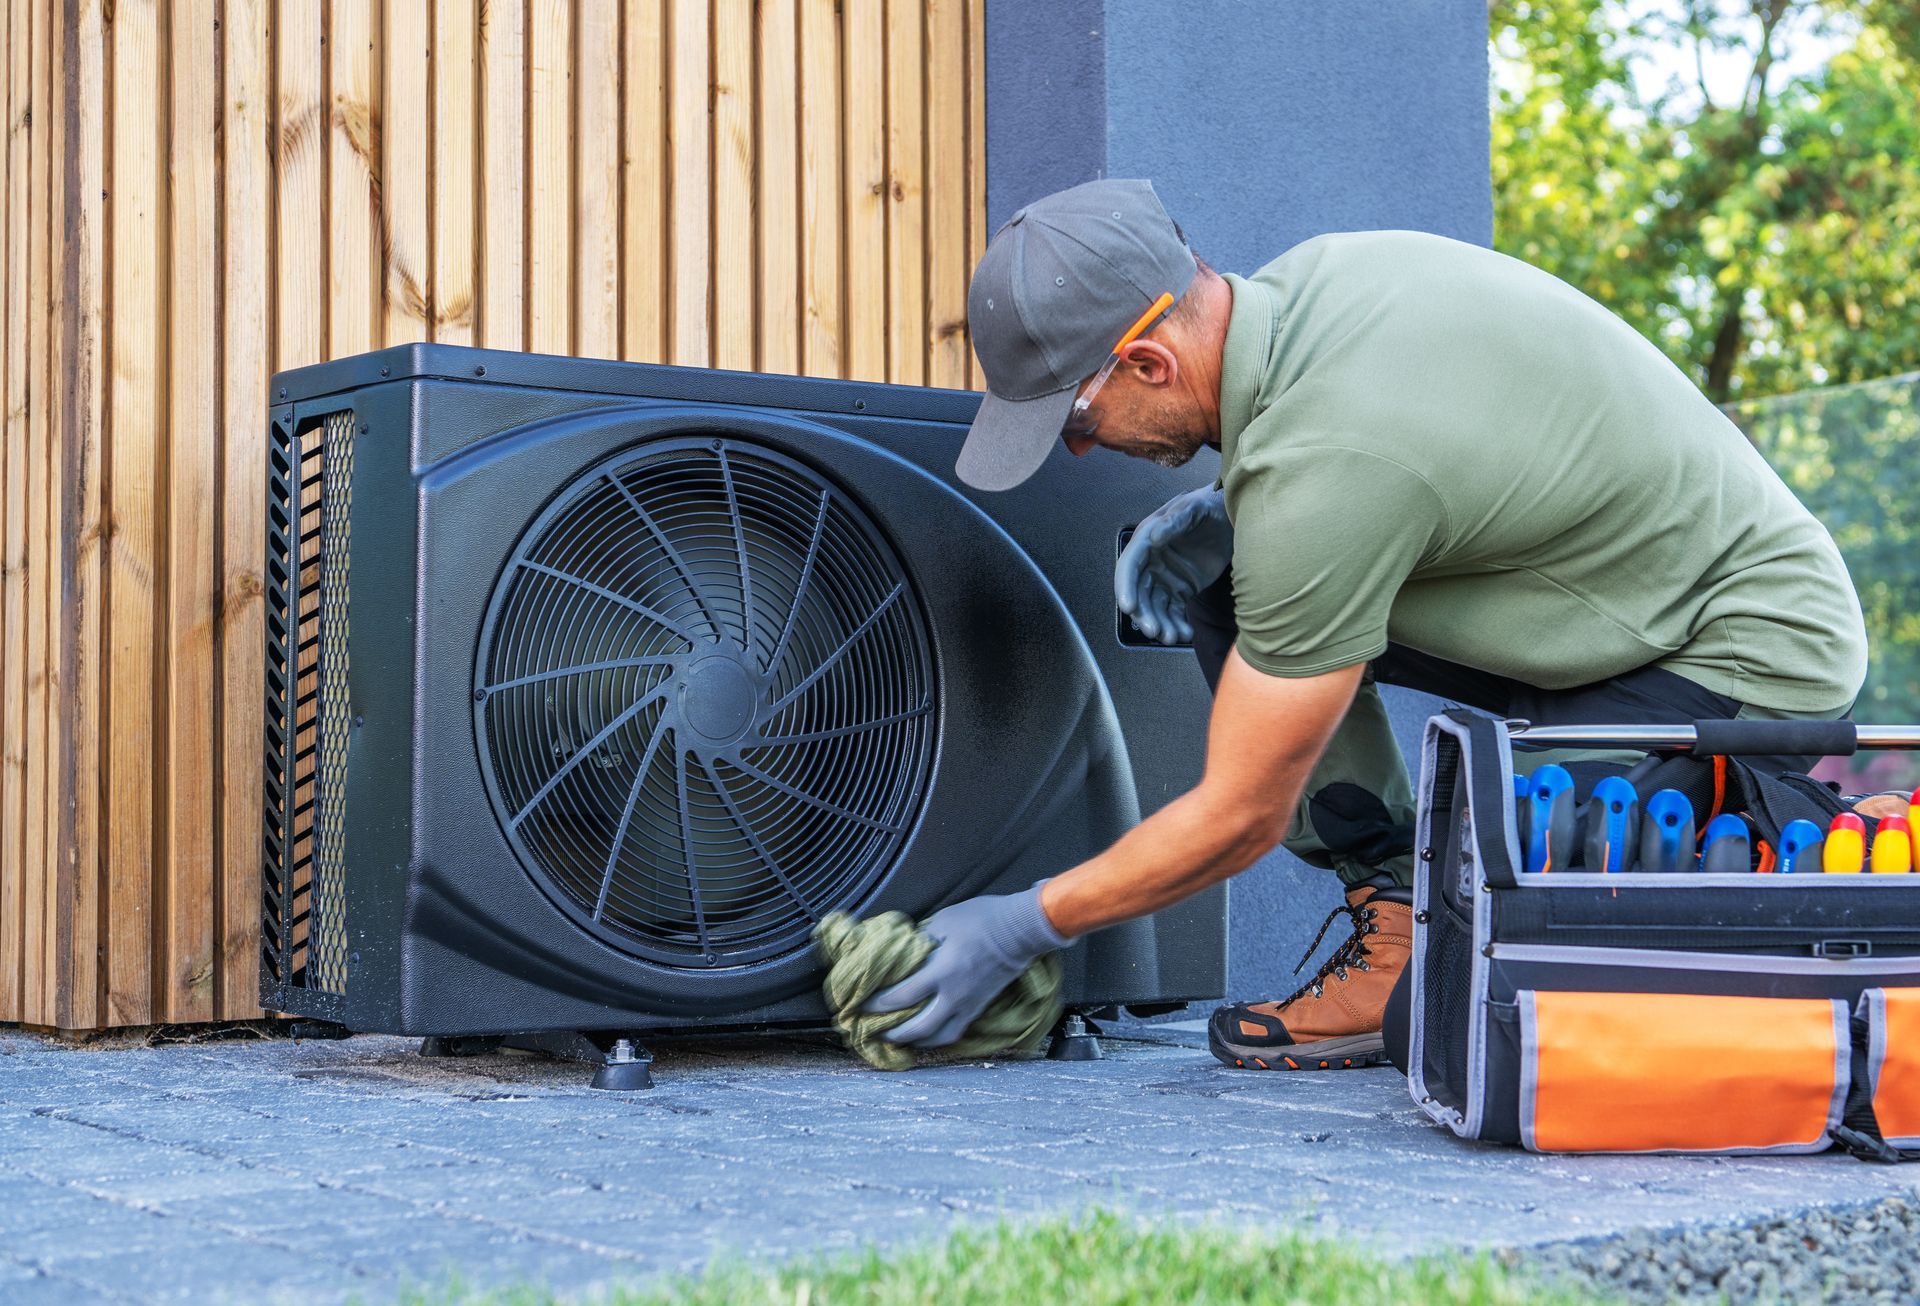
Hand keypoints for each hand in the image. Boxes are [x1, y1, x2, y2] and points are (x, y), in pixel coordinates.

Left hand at [860, 884, 1067, 1048]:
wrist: (1020, 930)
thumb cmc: (982, 919)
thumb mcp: (944, 920)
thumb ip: (922, 939)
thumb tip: (905, 951)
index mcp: (942, 972)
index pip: (902, 996)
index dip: (878, 1004)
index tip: (861, 1004)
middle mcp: (954, 995)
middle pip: (919, 1028)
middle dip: (894, 1033)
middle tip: (875, 1032)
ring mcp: (969, 1004)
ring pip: (940, 1037)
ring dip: (918, 1042)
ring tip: (902, 1040)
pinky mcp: (980, 1006)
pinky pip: (957, 1030)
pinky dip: (940, 1036)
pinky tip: (930, 1033)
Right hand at [1115, 485, 1232, 645]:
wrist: (1232, 519)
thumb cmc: (1209, 507)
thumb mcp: (1193, 508)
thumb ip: (1174, 521)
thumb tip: (1152, 539)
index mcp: (1146, 542)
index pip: (1129, 568)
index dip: (1126, 588)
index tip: (1129, 608)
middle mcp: (1151, 563)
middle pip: (1140, 594)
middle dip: (1145, 614)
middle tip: (1155, 630)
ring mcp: (1165, 579)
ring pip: (1156, 608)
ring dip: (1161, 624)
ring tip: (1173, 637)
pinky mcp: (1181, 590)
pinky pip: (1174, 612)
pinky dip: (1176, 625)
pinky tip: (1185, 633)